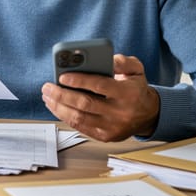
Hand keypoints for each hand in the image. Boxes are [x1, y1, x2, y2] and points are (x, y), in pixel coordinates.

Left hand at [41, 54, 159, 141]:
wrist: (148, 114)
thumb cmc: (136, 88)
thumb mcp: (136, 69)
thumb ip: (123, 61)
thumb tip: (107, 59)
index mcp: (127, 93)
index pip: (99, 86)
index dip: (79, 81)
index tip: (61, 76)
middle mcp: (120, 112)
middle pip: (84, 104)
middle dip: (61, 95)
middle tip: (47, 87)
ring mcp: (112, 127)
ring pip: (79, 118)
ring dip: (59, 107)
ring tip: (48, 96)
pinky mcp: (105, 136)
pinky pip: (80, 127)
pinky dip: (65, 117)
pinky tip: (56, 107)